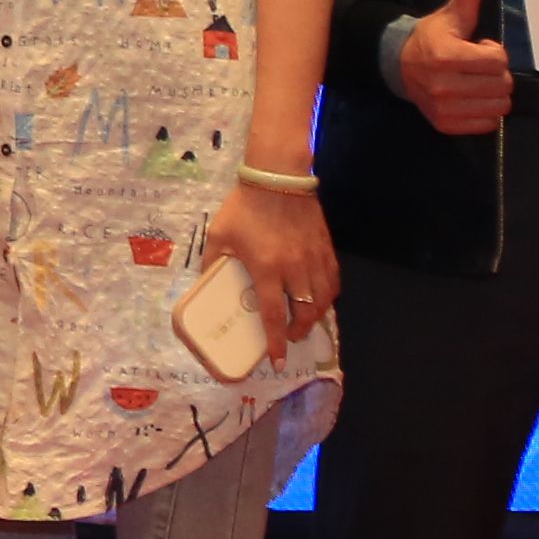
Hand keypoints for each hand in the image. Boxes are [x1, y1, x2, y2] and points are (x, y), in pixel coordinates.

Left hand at [205, 172, 337, 342]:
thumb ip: (212, 263)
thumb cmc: (244, 207)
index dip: (275, 342)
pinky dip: (328, 296)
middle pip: (304, 313)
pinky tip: (320, 298)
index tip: (275, 360)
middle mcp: (294, 268)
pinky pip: (333, 281)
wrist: (277, 177)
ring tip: (304, 321)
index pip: (274, 315)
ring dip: (314, 317)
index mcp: (267, 268)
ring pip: (323, 300)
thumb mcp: (219, 236)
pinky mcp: (326, 248)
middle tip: (289, 338)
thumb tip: (205, 284)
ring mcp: (313, 259)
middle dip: (298, 332)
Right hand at [396, 0, 513, 135]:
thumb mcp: (452, 13)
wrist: (400, 66)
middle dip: (498, 73)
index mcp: (447, 55)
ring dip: (494, 94)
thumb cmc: (433, 37)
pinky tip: (473, 98)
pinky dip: (486, 112)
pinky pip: (487, 125)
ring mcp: (444, 108)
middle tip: (480, 66)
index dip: (495, 51)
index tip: (480, 46)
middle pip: (502, 85)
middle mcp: (444, 85)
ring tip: (477, 82)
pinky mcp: (445, 124)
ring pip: (499, 107)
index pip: (499, 60)